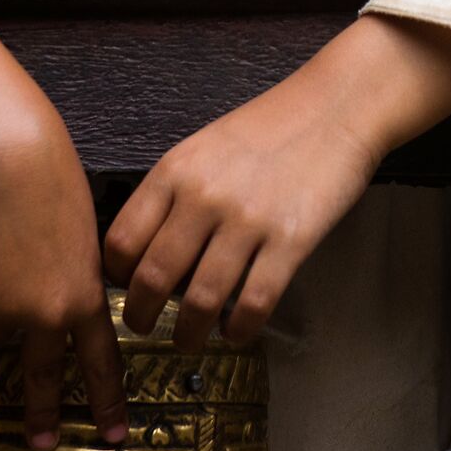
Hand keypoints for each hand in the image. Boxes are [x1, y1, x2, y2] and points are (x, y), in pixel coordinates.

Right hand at [0, 107, 128, 450]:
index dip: (106, 401)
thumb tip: (71, 297)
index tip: (112, 435)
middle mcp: (49, 315)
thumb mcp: (88, 234)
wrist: (10, 157)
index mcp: (87, 297)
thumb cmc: (55, 181)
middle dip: (43, 414)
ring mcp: (5, 311)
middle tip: (41, 445)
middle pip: (46, 375)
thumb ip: (81, 275)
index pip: (101, 362)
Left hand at [104, 14, 450, 350]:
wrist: (334, 108)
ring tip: (188, 342)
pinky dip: (239, 329)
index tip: (123, 289)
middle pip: (153, 278)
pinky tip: (236, 333)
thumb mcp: (203, 147)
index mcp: (175, 171)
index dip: (115, 276)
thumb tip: (145, 247)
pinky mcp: (290, 242)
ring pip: (200, 300)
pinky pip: (254, 303)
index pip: (123, 239)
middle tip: (144, 327)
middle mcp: (203, 198)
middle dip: (141, 315)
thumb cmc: (268, 127)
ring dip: (188, 333)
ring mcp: (247, 221)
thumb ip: (172, 191)